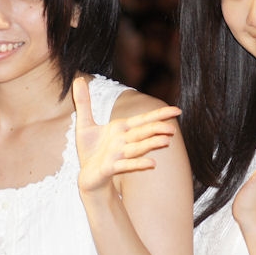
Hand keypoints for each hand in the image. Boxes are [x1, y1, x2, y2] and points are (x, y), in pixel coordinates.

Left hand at [73, 77, 179, 192]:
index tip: (177, 110)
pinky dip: (138, 164)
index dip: (160, 114)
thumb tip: (78, 79)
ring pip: (138, 148)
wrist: (87, 176)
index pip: (144, 120)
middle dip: (158, 129)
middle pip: (144, 132)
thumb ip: (84, 102)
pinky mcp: (111, 168)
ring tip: (166, 141)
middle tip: (173, 127)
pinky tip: (152, 164)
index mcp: (121, 129)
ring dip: (151, 144)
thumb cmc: (90, 151)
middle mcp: (124, 141)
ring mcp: (119, 155)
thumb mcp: (84, 124)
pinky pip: (126, 165)